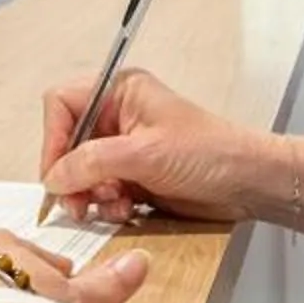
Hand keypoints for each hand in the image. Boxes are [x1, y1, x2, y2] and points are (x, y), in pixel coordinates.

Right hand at [38, 69, 272, 223]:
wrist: (250, 184)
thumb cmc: (210, 153)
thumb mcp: (144, 153)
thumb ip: (92, 163)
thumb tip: (53, 178)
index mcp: (119, 92)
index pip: (62, 105)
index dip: (53, 138)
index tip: (57, 173)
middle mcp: (117, 116)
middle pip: (67, 143)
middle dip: (71, 175)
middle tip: (78, 203)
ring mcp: (125, 148)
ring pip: (81, 172)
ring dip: (89, 194)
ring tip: (111, 204)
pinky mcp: (133, 177)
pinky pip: (100, 191)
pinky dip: (106, 205)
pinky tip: (126, 210)